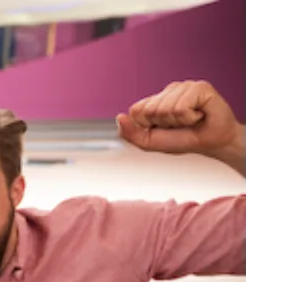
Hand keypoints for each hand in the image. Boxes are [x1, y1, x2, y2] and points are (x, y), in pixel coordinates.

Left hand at [116, 80, 240, 156]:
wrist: (213, 142)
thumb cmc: (184, 140)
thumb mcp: (150, 142)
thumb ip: (131, 133)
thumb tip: (120, 117)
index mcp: (155, 101)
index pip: (136, 110)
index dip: (147, 125)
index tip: (163, 128)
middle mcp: (168, 91)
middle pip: (149, 111)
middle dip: (163, 124)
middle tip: (179, 125)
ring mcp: (183, 87)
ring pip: (165, 109)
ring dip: (178, 122)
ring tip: (190, 120)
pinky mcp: (199, 87)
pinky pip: (181, 108)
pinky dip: (189, 118)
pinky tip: (198, 115)